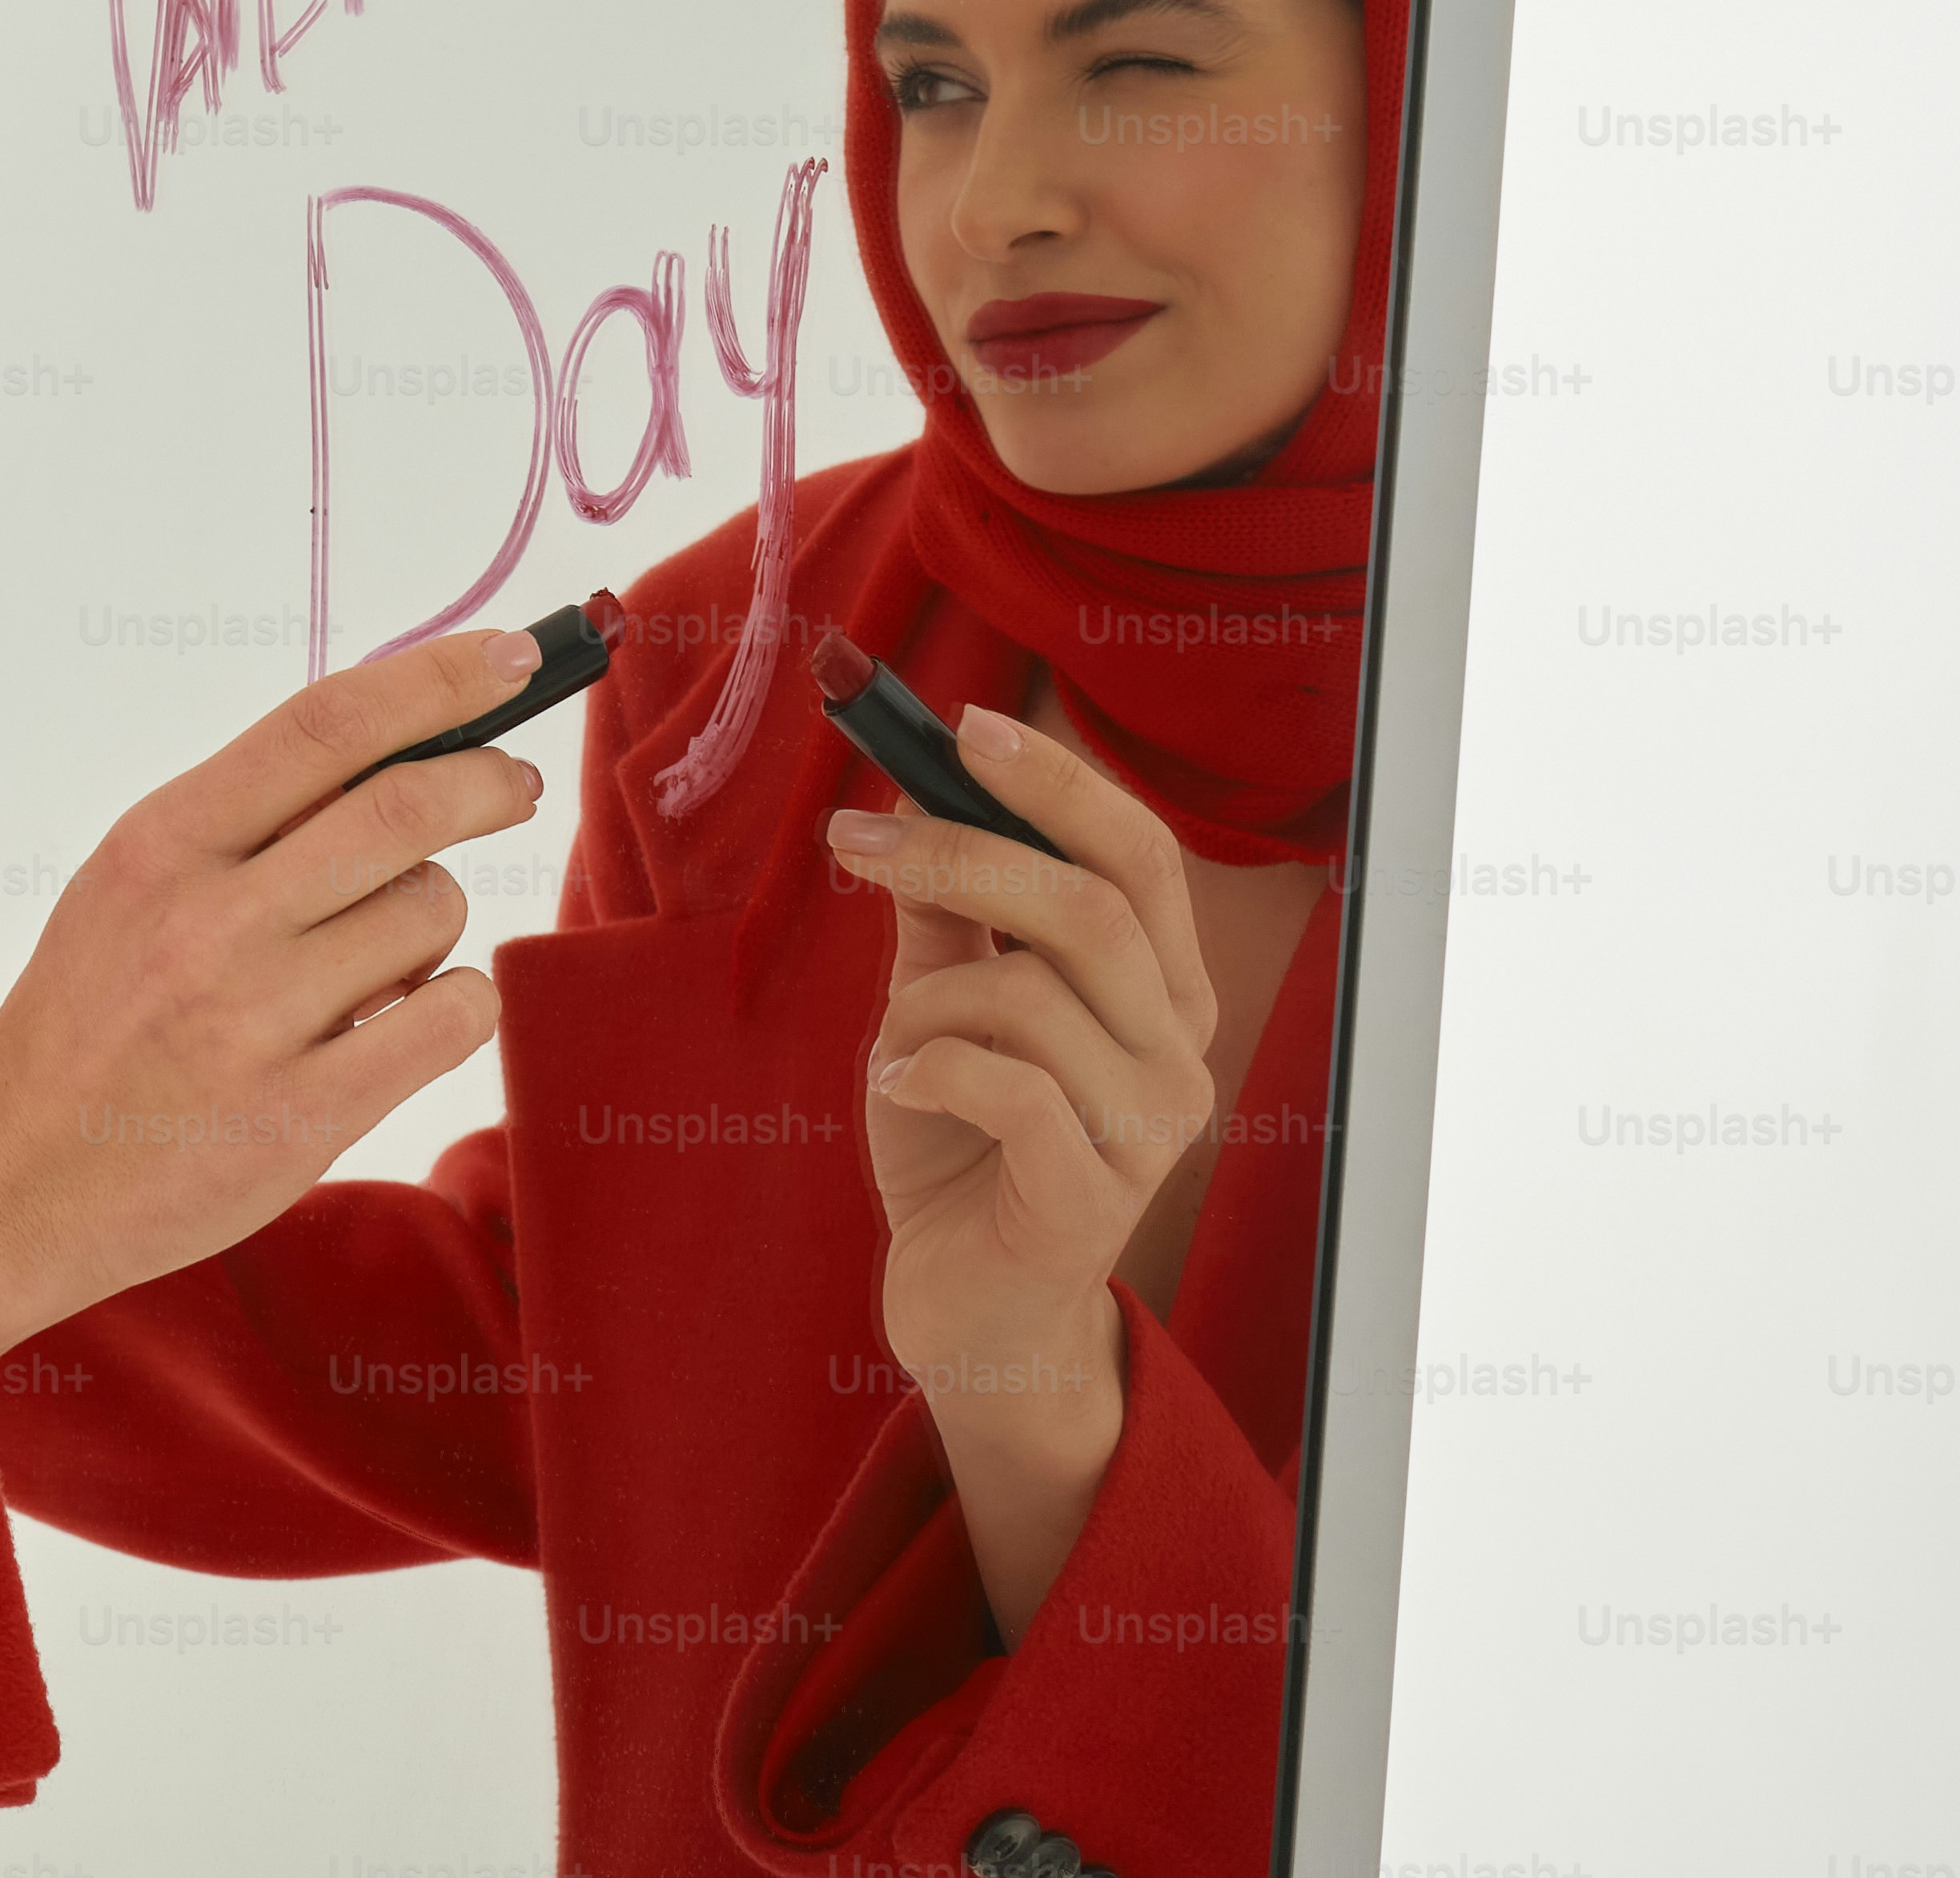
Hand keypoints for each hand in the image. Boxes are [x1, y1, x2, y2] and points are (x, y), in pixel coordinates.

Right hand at [0, 627, 544, 1369]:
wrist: (15, 1181)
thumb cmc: (86, 1020)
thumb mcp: (127, 888)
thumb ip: (243, 820)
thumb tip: (397, 744)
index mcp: (161, 843)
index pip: (323, 726)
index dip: (436, 680)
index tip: (511, 656)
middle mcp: (209, 920)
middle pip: (402, 807)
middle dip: (488, 781)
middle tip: (514, 789)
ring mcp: (258, 1018)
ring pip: (431, 914)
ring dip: (433, 923)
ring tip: (373, 963)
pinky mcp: (306, 1112)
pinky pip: (449, 1017)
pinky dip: (455, 1005)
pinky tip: (404, 1019)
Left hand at [820, 699, 1213, 1639]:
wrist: (970, 1306)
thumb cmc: (963, 1148)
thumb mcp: (943, 1012)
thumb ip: (946, 918)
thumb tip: (913, 799)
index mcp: (1158, 991)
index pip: (1138, 855)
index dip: (1056, 783)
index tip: (958, 724)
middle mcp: (1176, 1052)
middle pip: (1090, 907)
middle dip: (962, 854)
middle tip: (852, 840)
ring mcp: (1146, 1130)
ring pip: (1031, 994)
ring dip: (927, 997)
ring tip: (897, 1042)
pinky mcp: (1088, 1198)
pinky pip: (1008, 1085)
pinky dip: (929, 1065)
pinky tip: (900, 1086)